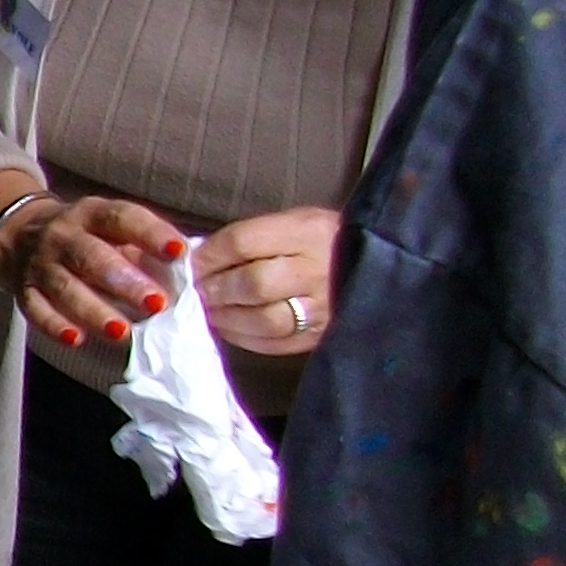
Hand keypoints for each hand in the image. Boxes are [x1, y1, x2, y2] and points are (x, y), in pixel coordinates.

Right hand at [0, 194, 186, 353]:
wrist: (21, 234)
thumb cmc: (86, 235)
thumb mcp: (110, 228)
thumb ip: (142, 246)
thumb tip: (186, 275)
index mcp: (92, 213)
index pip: (122, 218)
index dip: (150, 234)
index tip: (178, 252)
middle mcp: (63, 235)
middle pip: (91, 256)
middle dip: (125, 281)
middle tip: (156, 303)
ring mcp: (41, 263)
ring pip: (65, 286)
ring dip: (94, 309)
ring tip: (121, 331)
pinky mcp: (24, 290)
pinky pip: (36, 309)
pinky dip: (55, 325)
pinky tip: (76, 339)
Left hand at [194, 207, 340, 354]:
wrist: (377, 264)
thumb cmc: (321, 240)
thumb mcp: (292, 223)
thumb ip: (249, 239)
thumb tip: (195, 259)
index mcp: (307, 231)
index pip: (243, 243)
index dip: (208, 256)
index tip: (188, 264)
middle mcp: (317, 270)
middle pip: (253, 284)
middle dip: (215, 289)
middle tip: (197, 292)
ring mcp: (323, 307)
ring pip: (264, 319)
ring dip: (226, 317)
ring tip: (210, 311)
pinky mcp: (321, 335)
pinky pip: (274, 342)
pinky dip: (242, 336)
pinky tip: (229, 326)